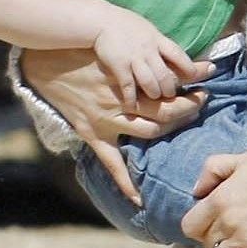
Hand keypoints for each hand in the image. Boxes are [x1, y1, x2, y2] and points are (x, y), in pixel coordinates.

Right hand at [22, 46, 204, 206]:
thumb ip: (135, 55)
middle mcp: (120, 101)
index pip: (167, 85)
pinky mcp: (92, 134)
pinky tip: (138, 199)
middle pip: (164, 110)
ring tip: (184, 127)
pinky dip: (124, 183)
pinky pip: (112, 163)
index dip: (189, 86)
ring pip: (149, 132)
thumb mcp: (110, 48)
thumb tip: (166, 53)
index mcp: (126, 78)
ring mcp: (106, 120)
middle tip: (201, 101)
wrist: (41, 64)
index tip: (205, 80)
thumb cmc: (78, 51)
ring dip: (170, 132)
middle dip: (188, 107)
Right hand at [91, 8, 213, 108]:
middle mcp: (149, 50)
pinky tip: (133, 107)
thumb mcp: (146, 29)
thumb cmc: (122, 25)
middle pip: (168, 76)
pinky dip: (133, 100)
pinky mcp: (119, 66)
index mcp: (157, 39)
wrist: (97, 20)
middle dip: (174, 92)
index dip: (192, 69)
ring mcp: (135, 59)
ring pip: (153, 85)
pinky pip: (130, 88)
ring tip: (158, 104)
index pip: (180, 55)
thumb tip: (175, 59)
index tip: (201, 76)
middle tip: (179, 100)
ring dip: (157, 97)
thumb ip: (160, 45)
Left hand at [180, 151, 246, 247]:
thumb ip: (212, 169)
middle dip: (211, 237)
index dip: (197, 225)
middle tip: (225, 232)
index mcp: (219, 200)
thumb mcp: (241, 159)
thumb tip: (196, 191)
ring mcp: (244, 241)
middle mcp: (227, 224)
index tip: (208, 221)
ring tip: (232, 246)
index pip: (190, 226)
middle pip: (205, 242)